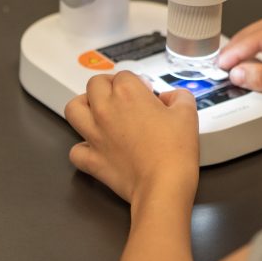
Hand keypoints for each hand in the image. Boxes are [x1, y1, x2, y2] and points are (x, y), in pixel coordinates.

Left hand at [64, 71, 199, 203]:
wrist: (163, 185)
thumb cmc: (174, 150)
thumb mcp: (187, 113)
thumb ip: (179, 96)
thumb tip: (171, 97)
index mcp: (128, 93)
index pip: (124, 75)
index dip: (137, 81)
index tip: (146, 92)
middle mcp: (106, 110)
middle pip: (95, 84)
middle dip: (108, 85)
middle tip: (121, 95)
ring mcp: (95, 135)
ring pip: (74, 109)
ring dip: (84, 106)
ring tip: (97, 110)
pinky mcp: (91, 159)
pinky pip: (75, 150)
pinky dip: (82, 147)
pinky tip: (95, 147)